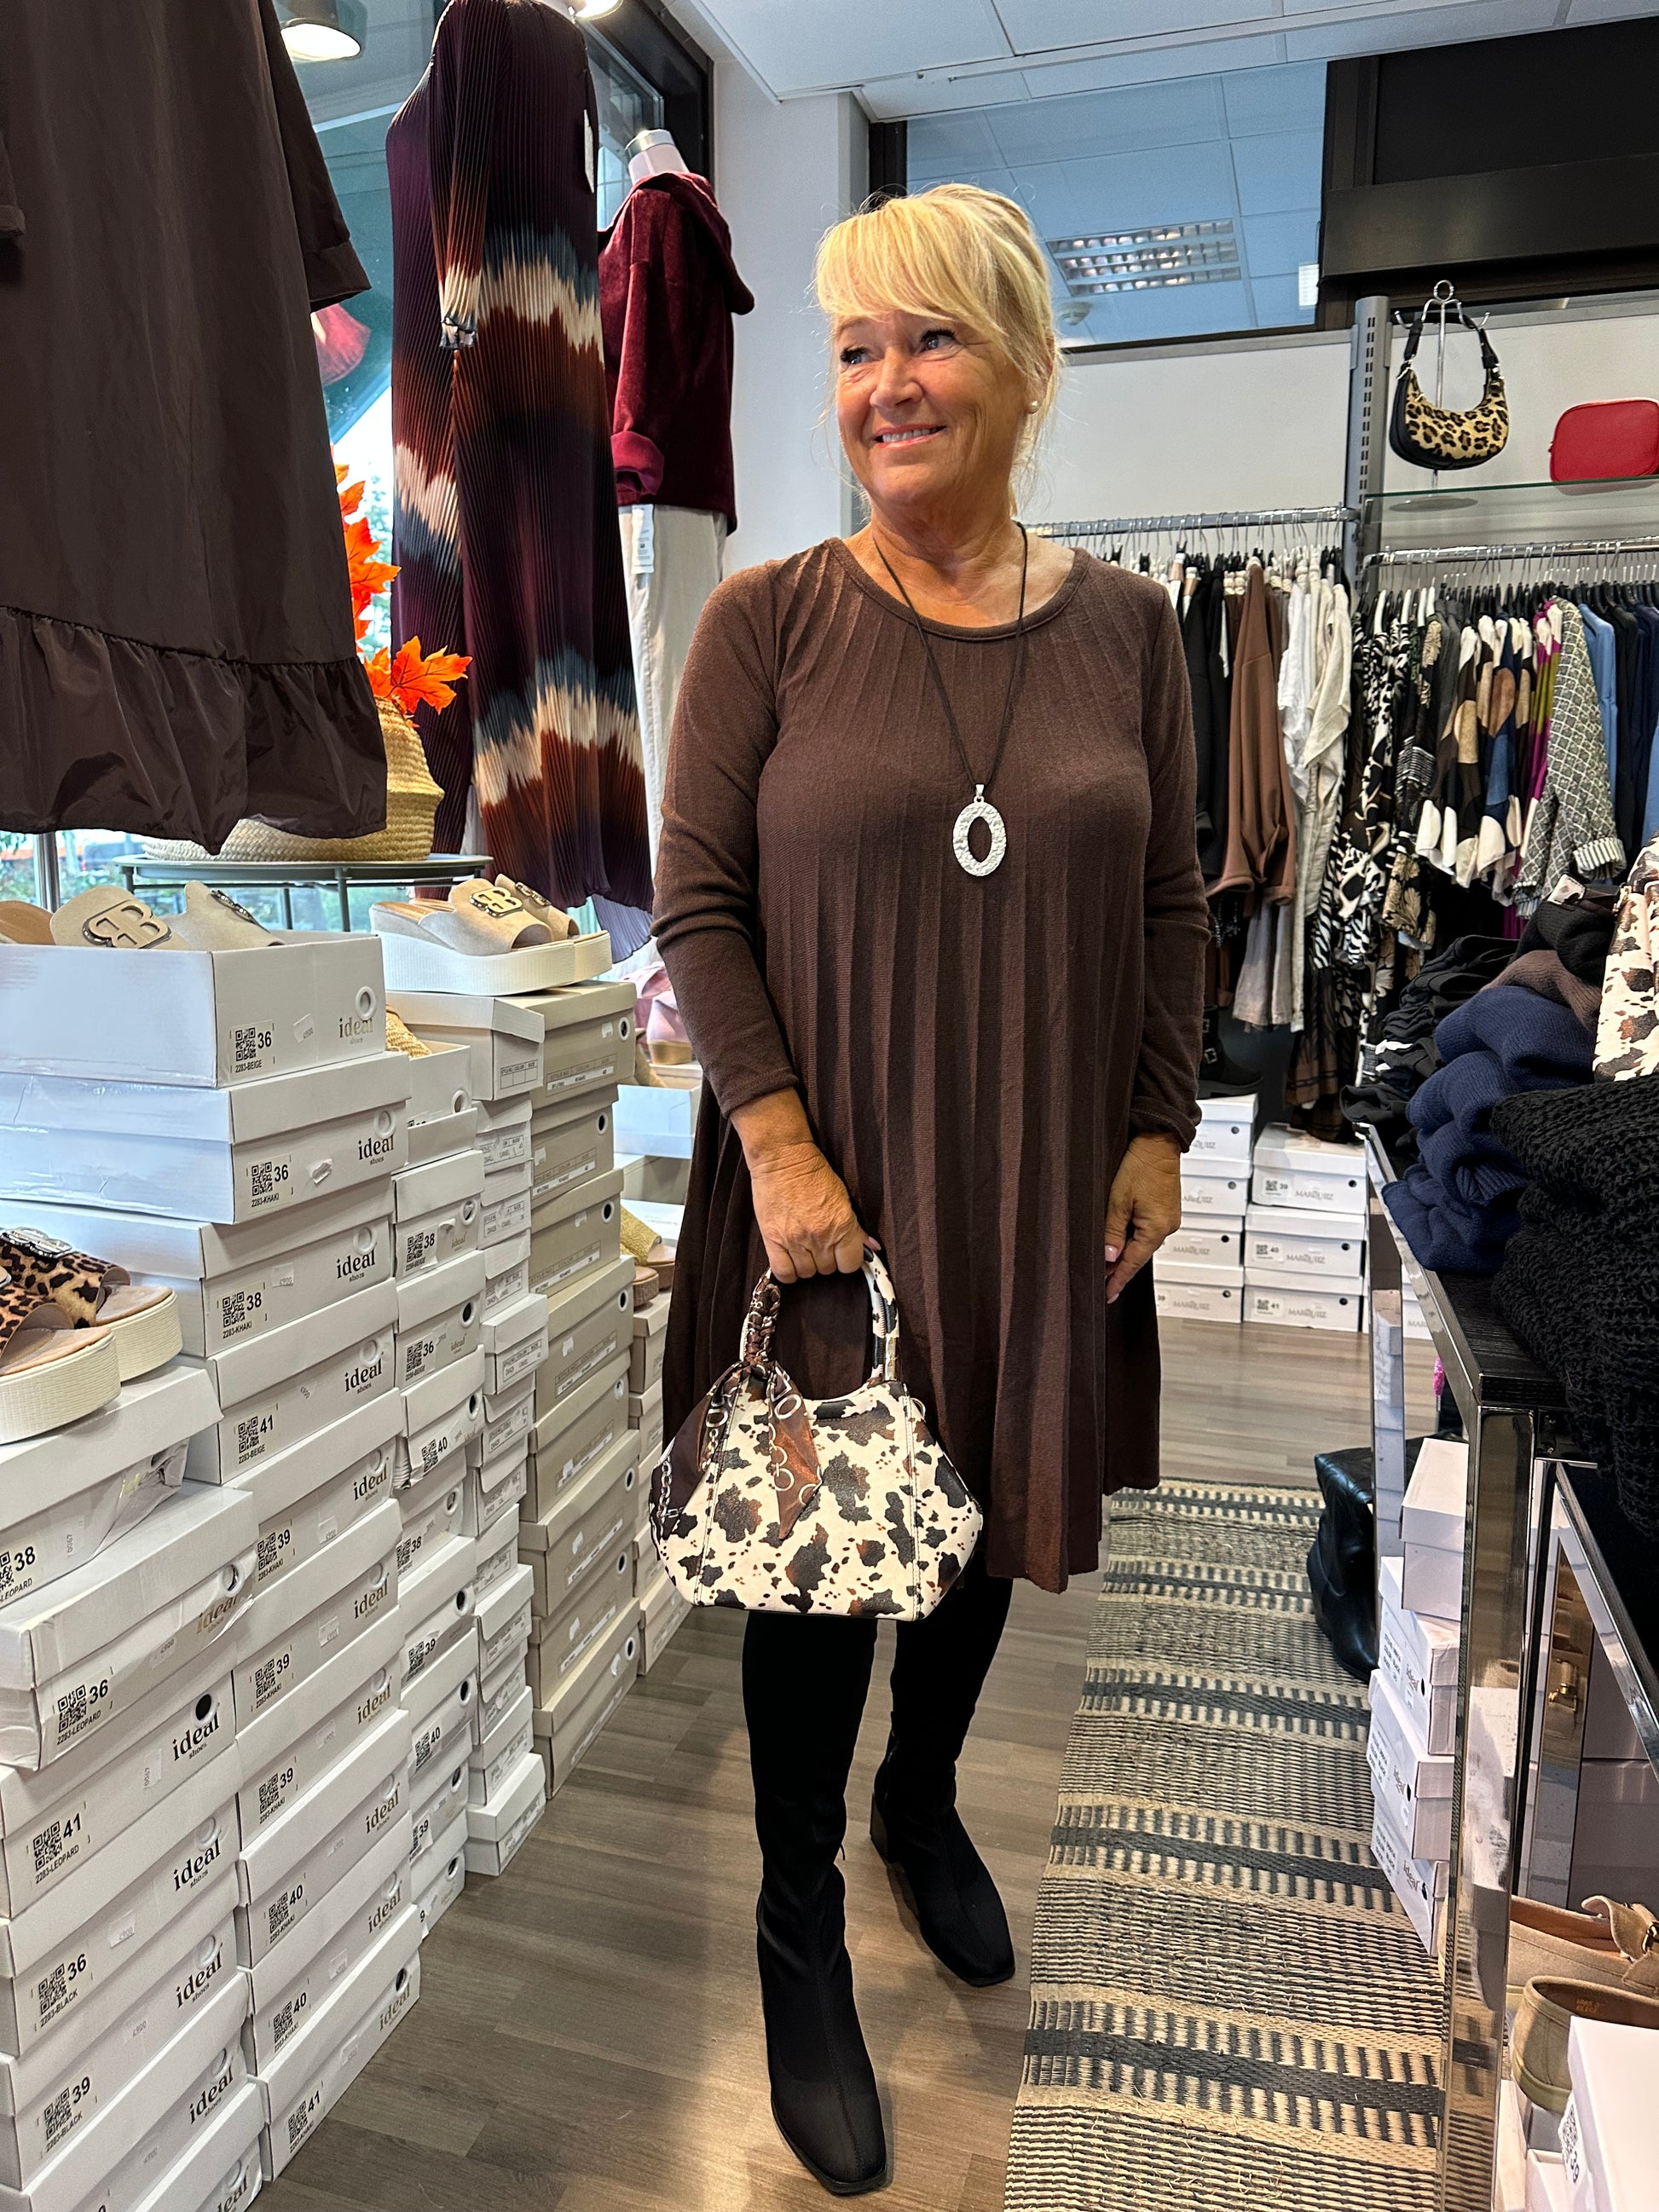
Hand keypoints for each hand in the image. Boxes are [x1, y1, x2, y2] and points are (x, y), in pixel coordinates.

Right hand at [732, 1089, 871, 1284]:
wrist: (783, 1158)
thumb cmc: (813, 1174)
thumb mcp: (842, 1198)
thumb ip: (855, 1227)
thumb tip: (871, 1248)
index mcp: (842, 1225)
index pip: (850, 1264)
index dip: (846, 1260)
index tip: (841, 1253)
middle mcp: (819, 1236)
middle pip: (827, 1270)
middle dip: (826, 1259)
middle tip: (820, 1243)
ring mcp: (795, 1240)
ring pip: (806, 1273)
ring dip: (807, 1264)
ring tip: (804, 1248)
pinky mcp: (773, 1240)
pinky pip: (783, 1272)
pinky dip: (788, 1271)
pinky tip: (790, 1259)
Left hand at [1104, 1133, 1182, 1305]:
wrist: (1158, 1141)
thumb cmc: (1140, 1164)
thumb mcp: (1117, 1200)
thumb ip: (1112, 1231)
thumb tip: (1109, 1257)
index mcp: (1156, 1228)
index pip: (1132, 1263)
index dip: (1117, 1280)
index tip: (1108, 1295)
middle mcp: (1167, 1226)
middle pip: (1138, 1255)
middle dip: (1119, 1267)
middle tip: (1102, 1281)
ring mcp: (1168, 1218)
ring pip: (1142, 1242)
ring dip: (1125, 1250)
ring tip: (1107, 1260)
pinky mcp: (1166, 1209)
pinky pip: (1147, 1230)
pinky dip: (1133, 1237)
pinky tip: (1120, 1237)